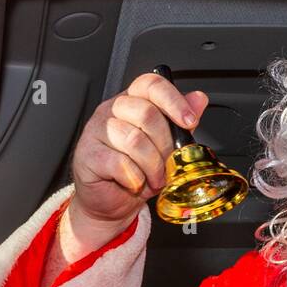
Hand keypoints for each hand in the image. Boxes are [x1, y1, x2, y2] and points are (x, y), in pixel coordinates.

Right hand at [64, 72, 209, 254]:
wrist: (111, 201)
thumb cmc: (137, 172)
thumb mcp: (165, 148)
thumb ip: (180, 124)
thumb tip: (198, 100)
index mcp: (132, 102)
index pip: (151, 85)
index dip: (173, 100)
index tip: (189, 121)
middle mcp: (112, 110)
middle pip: (147, 113)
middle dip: (166, 146)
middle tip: (169, 166)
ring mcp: (96, 130)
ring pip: (134, 140)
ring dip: (151, 166)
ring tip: (154, 178)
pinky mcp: (88, 154)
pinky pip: (119, 162)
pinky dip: (134, 178)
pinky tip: (135, 182)